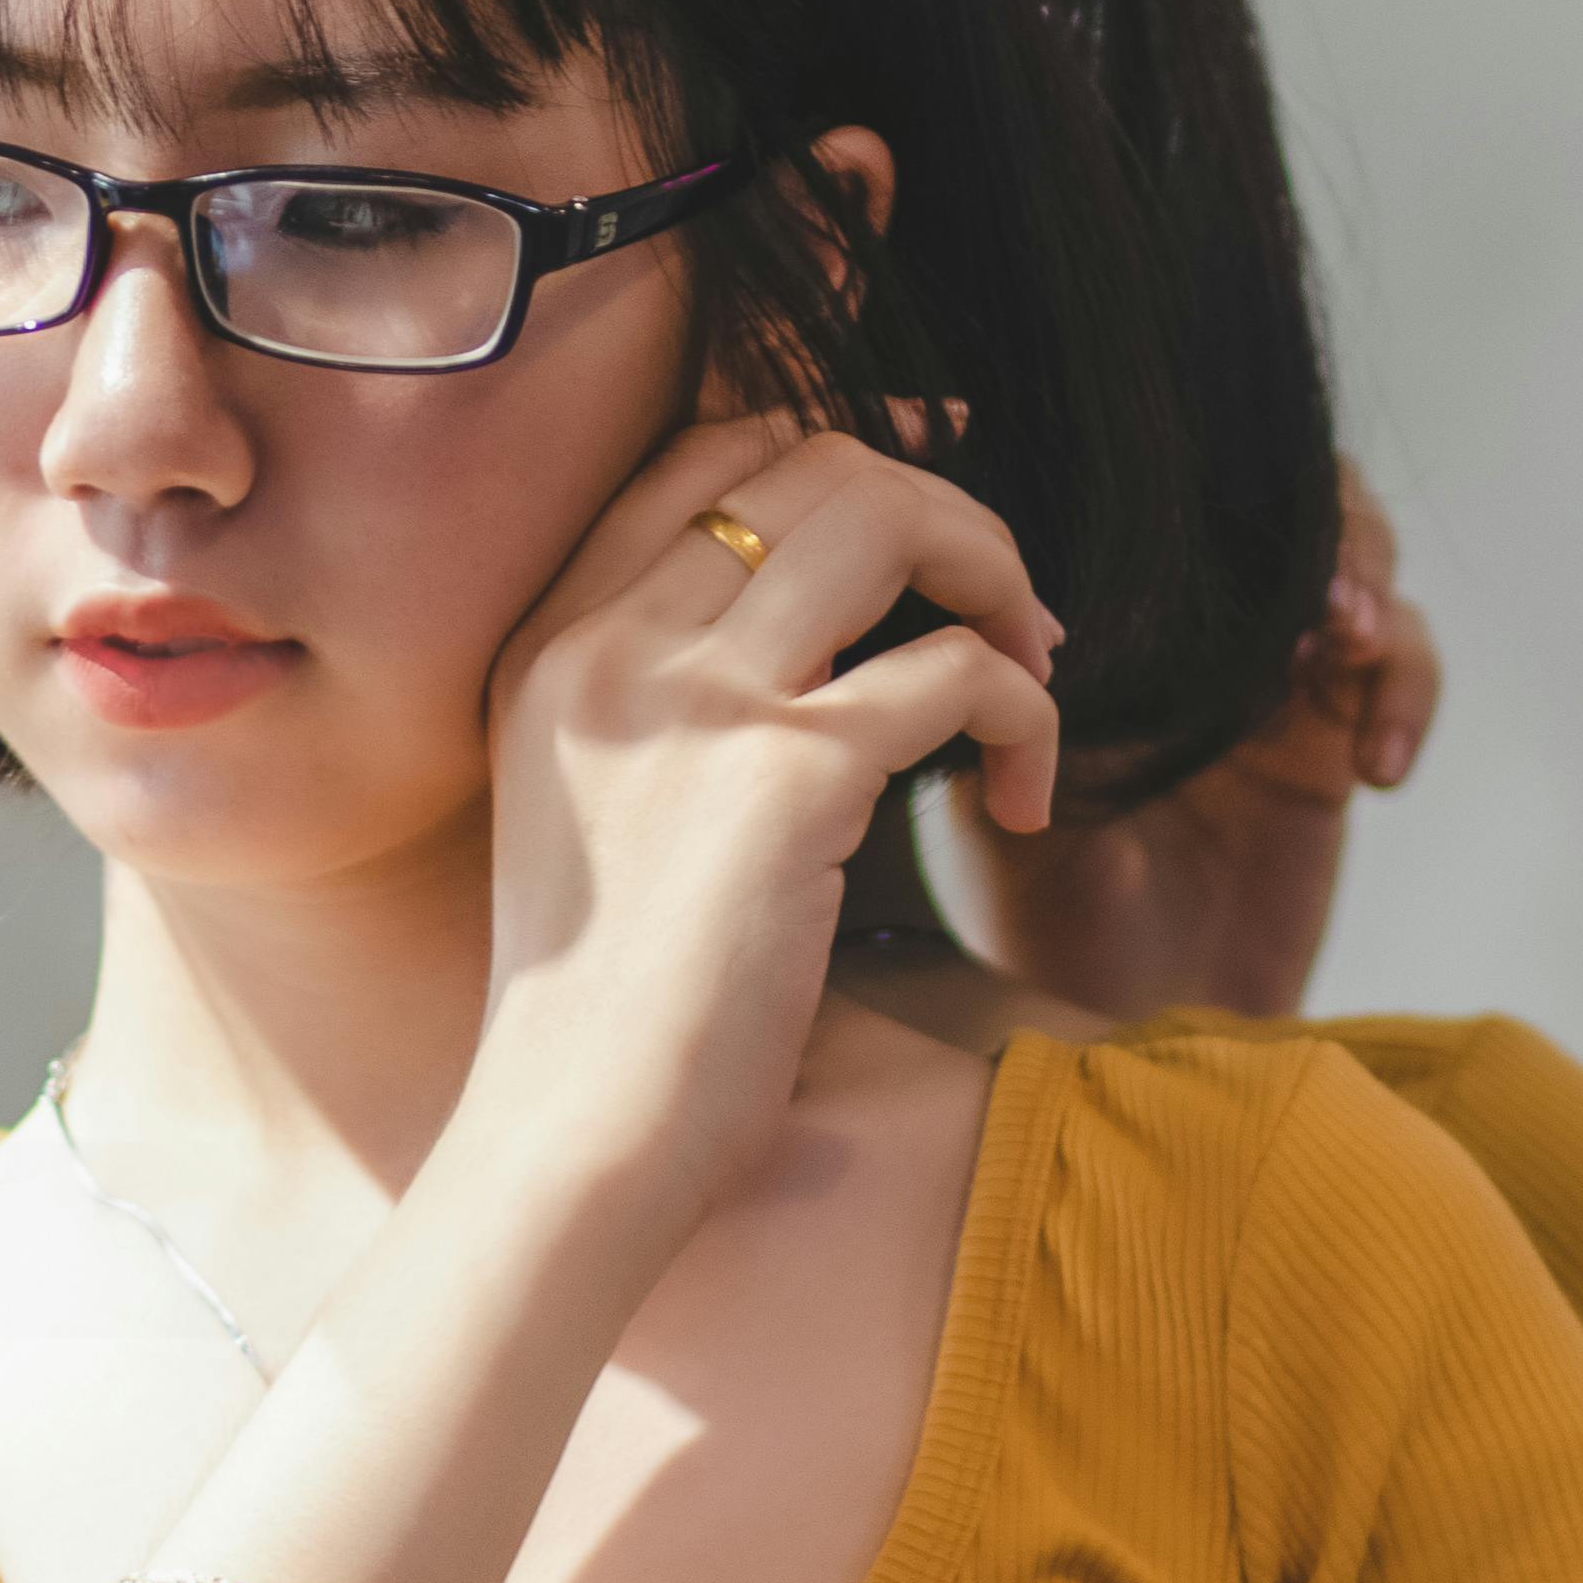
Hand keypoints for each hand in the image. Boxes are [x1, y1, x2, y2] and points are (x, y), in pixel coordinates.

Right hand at [473, 413, 1061, 1236]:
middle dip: (944, 514)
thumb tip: (829, 643)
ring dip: (996, 576)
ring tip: (1032, 673)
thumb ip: (663, 708)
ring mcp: (696, 697)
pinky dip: (1028, 714)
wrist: (575, 1132)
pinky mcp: (790, 776)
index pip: (707, 451)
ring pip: (890, 518)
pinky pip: (962, 673)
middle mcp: (610, 640)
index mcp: (551, 640)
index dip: (843, 451)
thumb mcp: (589, 810)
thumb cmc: (602, 1009)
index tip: (931, 504)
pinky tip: (1023, 799)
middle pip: (815, 461)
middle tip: (1005, 615)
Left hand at [946, 462, 1437, 1021]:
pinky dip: (1405, 688)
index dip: (1192, 468)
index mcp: (1100, 617)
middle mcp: (1183, 629)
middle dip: (1306, 510)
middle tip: (1313, 578)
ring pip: (1349, 559)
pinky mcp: (1329, 740)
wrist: (1127, 1033)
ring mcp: (1264, 678)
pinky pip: (1397, 668)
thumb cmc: (1039, 923)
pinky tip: (1377, 767)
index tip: (1198, 497)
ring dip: (1364, 576)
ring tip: (1346, 638)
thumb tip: (1026, 613)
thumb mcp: (996, 807)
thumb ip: (1009, 712)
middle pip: (1271, 495)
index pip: (1158, 493)